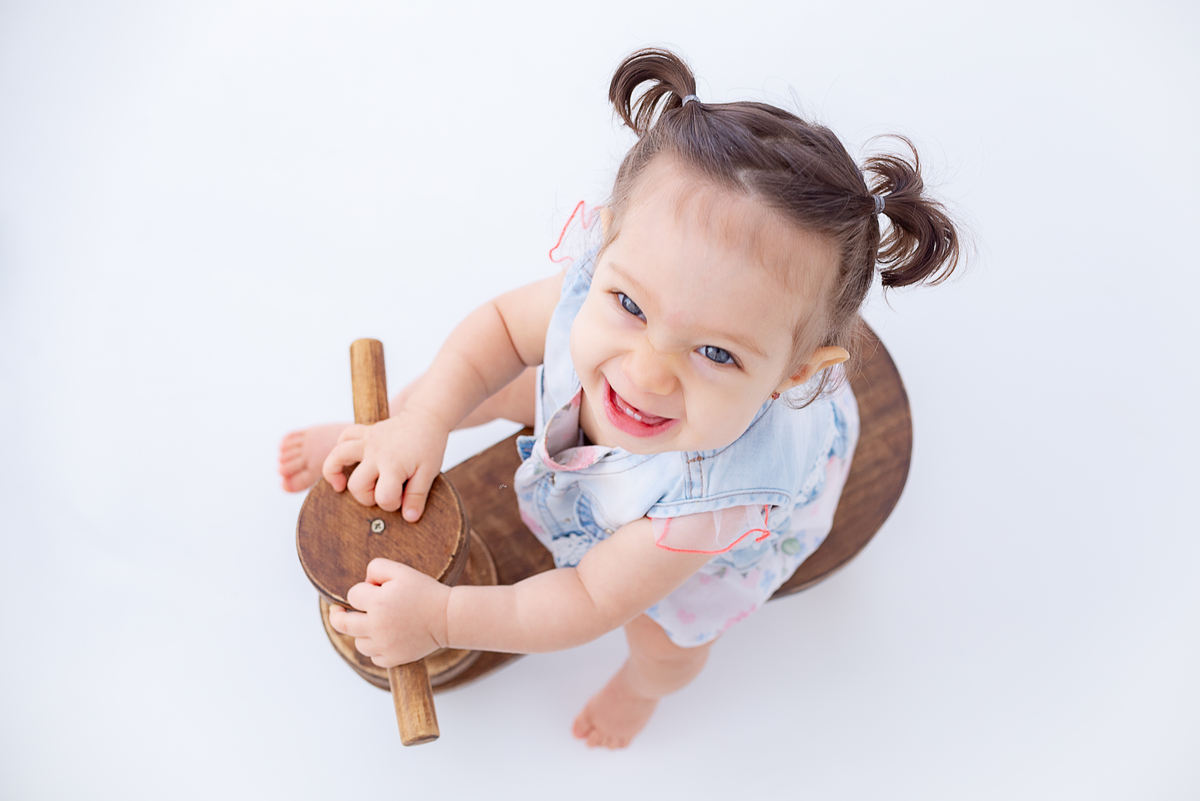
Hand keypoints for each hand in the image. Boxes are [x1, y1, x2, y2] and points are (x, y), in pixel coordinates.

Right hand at [321, 405, 449, 519]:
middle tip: (382, 492)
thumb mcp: (428, 473)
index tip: (402, 498)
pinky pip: (344, 436)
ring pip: (337, 456)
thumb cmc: (429, 445)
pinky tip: (346, 461)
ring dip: (335, 472)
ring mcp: (368, 441)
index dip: (392, 504)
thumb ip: (417, 496)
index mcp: (393, 465)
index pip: (383, 497)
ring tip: (340, 485)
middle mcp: (375, 453)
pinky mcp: (366, 432)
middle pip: (356, 485)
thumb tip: (409, 517)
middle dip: (367, 497)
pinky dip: (340, 449)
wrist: (427, 416)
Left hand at [327, 558, 451, 667]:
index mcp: (378, 602)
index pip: (352, 595)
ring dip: (361, 633)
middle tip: (339, 611)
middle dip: (338, 615)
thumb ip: (376, 568)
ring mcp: (385, 645)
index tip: (374, 589)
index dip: (361, 590)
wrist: (447, 617)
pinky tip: (385, 638)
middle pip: (342, 624)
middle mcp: (378, 626)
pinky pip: (373, 658)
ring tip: (374, 624)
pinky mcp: (394, 658)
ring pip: (358, 643)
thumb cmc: (425, 591)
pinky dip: (376, 649)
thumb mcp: (401, 570)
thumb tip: (363, 583)